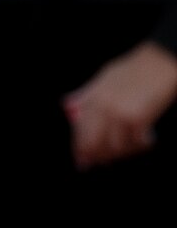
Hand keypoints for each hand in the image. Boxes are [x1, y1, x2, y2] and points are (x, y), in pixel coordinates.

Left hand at [64, 42, 176, 169]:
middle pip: (93, 143)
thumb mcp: (103, 78)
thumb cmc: (133, 69)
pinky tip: (144, 142)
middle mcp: (102, 108)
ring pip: (114, 147)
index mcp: (92, 98)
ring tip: (125, 152)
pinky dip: (139, 146)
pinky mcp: (138, 119)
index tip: (81, 160)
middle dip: (95, 157)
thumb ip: (86, 94)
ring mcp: (119, 114)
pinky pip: (135, 143)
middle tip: (99, 164)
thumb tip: (69, 106)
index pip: (80, 130)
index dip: (79, 148)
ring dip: (120, 153)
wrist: (158, 63)